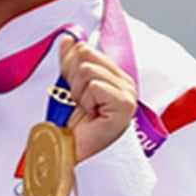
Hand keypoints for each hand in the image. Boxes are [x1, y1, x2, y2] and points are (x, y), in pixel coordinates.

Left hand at [58, 36, 138, 161]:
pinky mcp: (125, 104)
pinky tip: (92, 115)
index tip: (71, 90)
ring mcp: (127, 93)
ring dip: (77, 92)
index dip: (68, 67)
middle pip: (85, 54)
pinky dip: (85, 101)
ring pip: (87, 69)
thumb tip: (68, 39)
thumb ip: (69, 62)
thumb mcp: (69, 88)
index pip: (85, 49)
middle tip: (78, 103)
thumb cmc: (76, 127)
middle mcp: (124, 81)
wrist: (76, 156)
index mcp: (114, 75)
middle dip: (72, 79)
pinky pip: (93, 86)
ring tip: (85, 110)